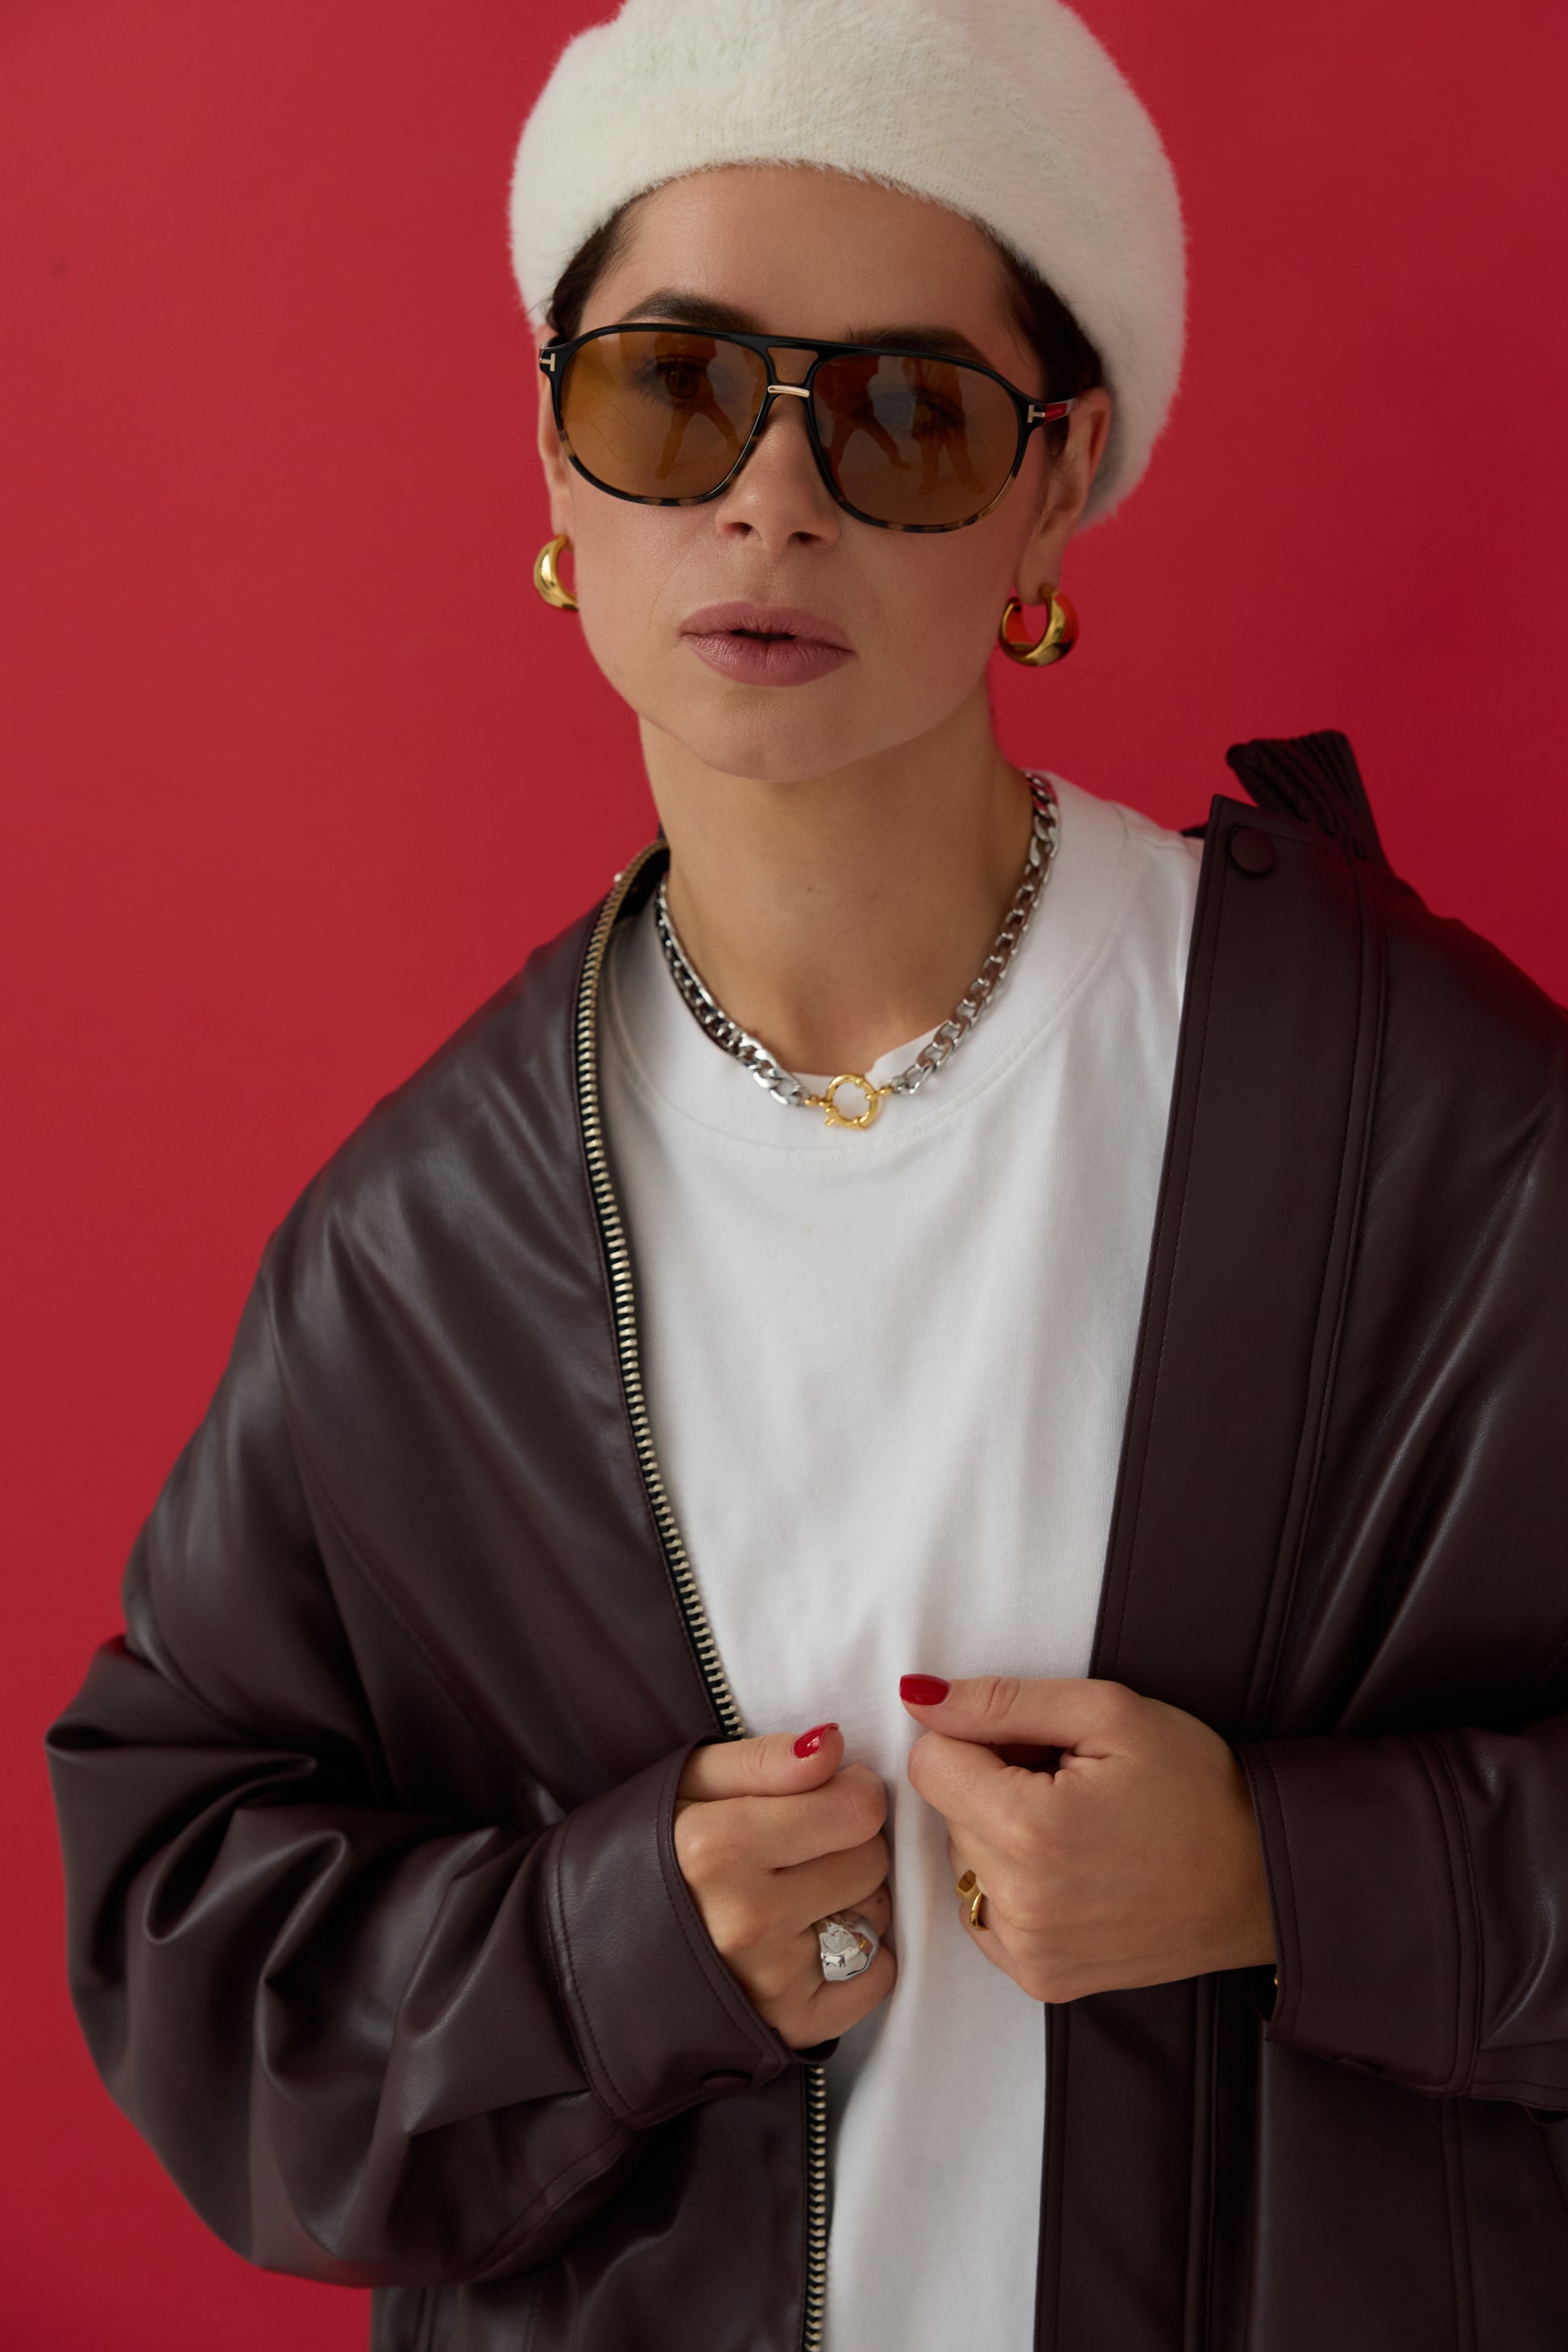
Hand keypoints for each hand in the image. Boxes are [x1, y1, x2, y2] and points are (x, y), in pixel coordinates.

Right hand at [674, 1724, 895, 2047]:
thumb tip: (831, 1744)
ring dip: (851, 1900)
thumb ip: (765, 1760)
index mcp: (718, 1846)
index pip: (856, 1810)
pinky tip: (810, 1942)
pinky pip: (876, 1979)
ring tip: (797, 1895)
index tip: (830, 1792)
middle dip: (848, 1844)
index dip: (852, 1791)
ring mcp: (771, 1980)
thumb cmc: (646, 1853)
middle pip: (870, 1861)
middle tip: (802, 1848)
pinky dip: (860, 1959)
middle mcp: (748, 1919)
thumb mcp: (687, 1784)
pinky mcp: (791, 2027)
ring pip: (875, 1916)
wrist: (593, 1954)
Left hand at [901, 1676, 1274, 2002]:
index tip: (1035, 1746)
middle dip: (995, 1786)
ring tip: (1080, 1830)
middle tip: (1072, 1786)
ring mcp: (1029, 1951)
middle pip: (949, 1812)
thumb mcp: (1108, 1713)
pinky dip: (1014, 1887)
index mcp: (1029, 1830)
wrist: (1261, 1878)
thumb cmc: (1195, 1785)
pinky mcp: (1041, 1979)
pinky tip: (1074, 1873)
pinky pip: (985, 1912)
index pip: (929, 1763)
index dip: (979, 1739)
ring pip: (965, 1861)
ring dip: (1003, 1837)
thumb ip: (1001, 1701)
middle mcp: (1019, 1903)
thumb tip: (918, 1696)